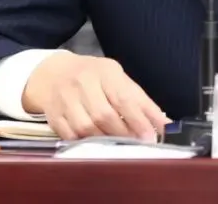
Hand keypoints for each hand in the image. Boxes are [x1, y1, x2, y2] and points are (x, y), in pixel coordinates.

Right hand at [22, 51, 170, 141]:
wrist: (53, 73)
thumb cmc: (93, 77)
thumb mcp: (118, 79)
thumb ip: (140, 101)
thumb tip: (164, 124)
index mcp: (105, 72)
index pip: (123, 98)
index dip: (138, 120)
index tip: (151, 137)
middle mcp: (83, 83)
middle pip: (104, 115)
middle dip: (124, 134)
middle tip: (137, 145)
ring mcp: (65, 99)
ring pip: (86, 128)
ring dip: (105, 141)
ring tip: (118, 146)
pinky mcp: (54, 115)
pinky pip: (70, 136)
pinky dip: (85, 144)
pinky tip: (95, 145)